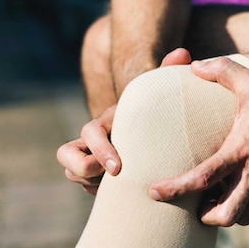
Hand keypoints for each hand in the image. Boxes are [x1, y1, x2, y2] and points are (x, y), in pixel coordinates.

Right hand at [58, 48, 192, 193]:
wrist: (155, 131)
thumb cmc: (159, 112)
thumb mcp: (161, 94)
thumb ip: (168, 73)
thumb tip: (182, 53)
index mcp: (107, 121)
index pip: (88, 133)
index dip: (99, 150)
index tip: (118, 167)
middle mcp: (93, 139)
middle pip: (66, 155)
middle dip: (84, 169)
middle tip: (114, 178)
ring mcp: (91, 157)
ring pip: (73, 173)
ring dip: (92, 183)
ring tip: (121, 186)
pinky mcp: (96, 176)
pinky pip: (87, 187)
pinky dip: (101, 193)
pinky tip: (126, 194)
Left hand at [148, 56, 248, 226]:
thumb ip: (221, 70)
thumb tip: (195, 65)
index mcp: (241, 150)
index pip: (201, 179)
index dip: (174, 189)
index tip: (154, 193)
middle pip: (224, 215)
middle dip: (205, 217)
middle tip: (195, 206)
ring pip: (245, 216)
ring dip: (228, 214)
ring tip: (218, 200)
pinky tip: (245, 189)